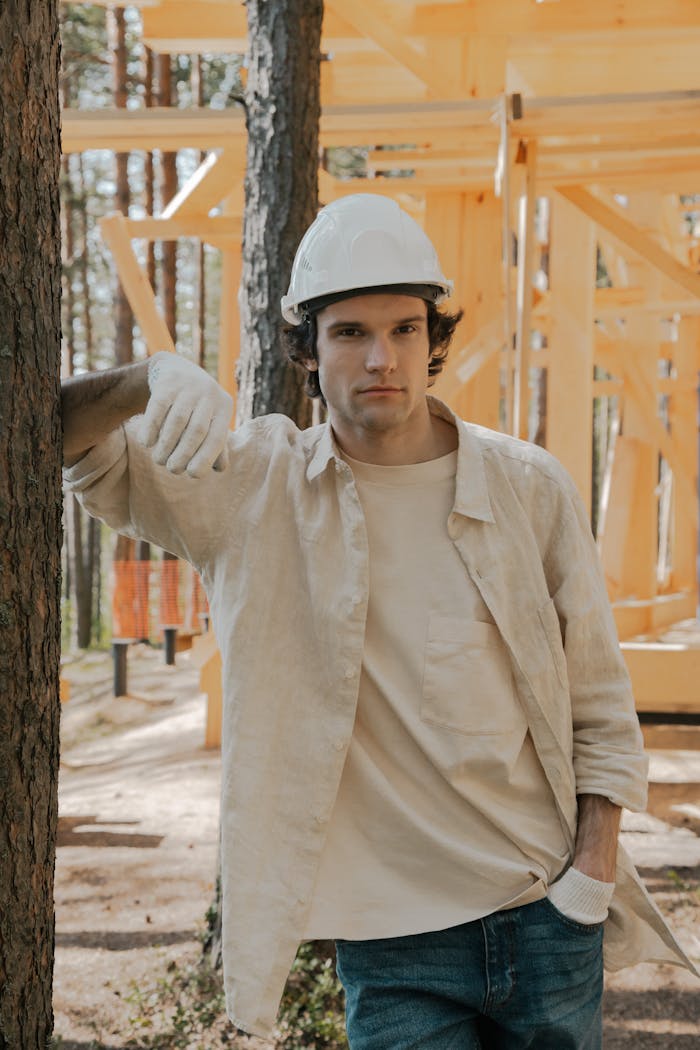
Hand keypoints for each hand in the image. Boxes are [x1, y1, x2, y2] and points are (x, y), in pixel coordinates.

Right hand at [139, 351, 233, 476]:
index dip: (205, 458)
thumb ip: (216, 445)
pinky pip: (158, 407)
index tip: (192, 475)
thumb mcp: (210, 421)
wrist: (176, 369)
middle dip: (183, 454)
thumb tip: (219, 469)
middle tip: (172, 469)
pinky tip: (146, 443)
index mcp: (224, 406)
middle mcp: (209, 393)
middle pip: (196, 431)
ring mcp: (188, 386)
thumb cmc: (196, 406)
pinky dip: (151, 428)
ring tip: (159, 460)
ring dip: (166, 445)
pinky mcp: (167, 382)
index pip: (217, 438)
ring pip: (177, 421)